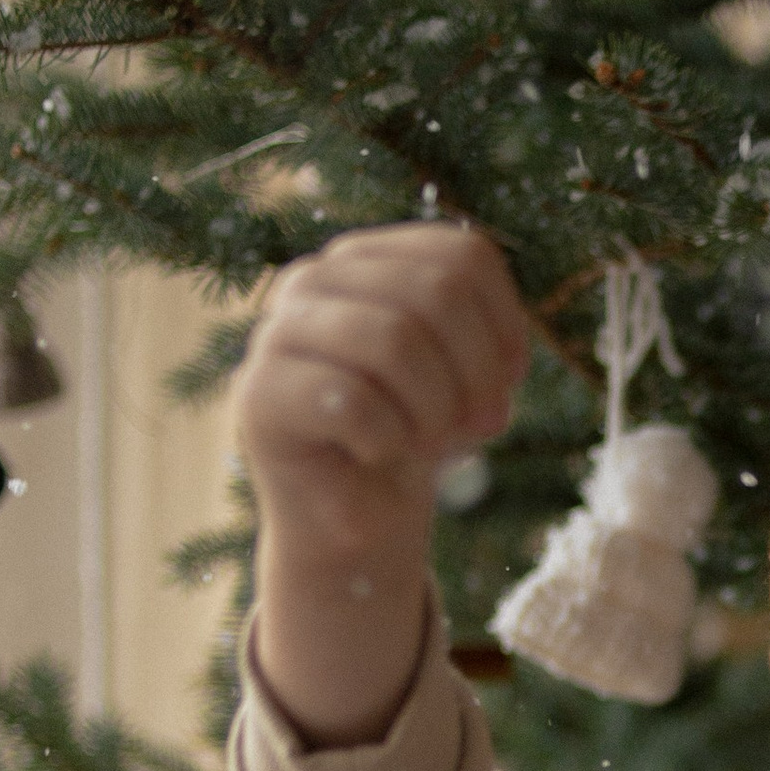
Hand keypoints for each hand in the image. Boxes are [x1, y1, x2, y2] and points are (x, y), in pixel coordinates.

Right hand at [240, 222, 526, 563]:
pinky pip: (352, 401)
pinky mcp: (258, 394)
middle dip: (478, 372)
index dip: (505, 323)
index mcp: (365, 259)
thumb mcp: (465, 377)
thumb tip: (500, 365)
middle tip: (479, 426)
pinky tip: (377, 454)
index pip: (462, 256)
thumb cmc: (411, 434)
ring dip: (435, 409)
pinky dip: (388, 440)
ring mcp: (278, 332)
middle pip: (438, 292)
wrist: (352, 514)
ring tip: (426, 443)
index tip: (510, 379)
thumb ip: (482, 340)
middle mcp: (314, 279)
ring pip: (395, 339)